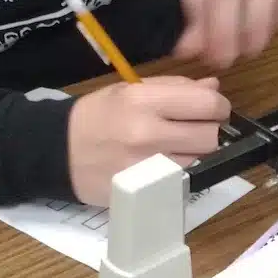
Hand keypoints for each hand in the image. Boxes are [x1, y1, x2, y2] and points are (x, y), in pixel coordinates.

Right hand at [67, 75, 230, 204]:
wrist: (59, 152)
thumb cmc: (98, 116)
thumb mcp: (130, 91)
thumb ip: (175, 87)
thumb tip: (214, 89)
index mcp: (143, 101)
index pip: (207, 104)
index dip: (217, 106)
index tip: (212, 108)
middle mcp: (147, 134)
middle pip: (210, 136)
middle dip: (211, 130)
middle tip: (196, 128)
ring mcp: (147, 167)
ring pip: (201, 161)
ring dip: (197, 153)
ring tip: (177, 145)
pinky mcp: (145, 190)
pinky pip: (183, 179)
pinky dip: (183, 171)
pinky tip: (168, 163)